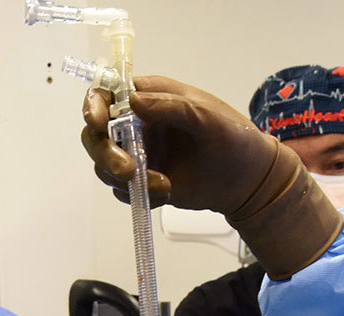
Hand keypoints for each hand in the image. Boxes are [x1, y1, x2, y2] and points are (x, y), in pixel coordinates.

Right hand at [81, 75, 342, 278]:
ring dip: (124, 178)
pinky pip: (123, 190)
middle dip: (105, 153)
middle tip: (127, 170)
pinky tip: (167, 193)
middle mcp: (137, 124)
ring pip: (104, 165)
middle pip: (95, 134)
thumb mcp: (207, 116)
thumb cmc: (234, 138)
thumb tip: (132, 101)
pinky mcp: (144, 181)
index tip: (98, 123)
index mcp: (151, 98)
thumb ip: (172, 106)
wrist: (249, 180)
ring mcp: (138, 154)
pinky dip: (139, 194)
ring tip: (164, 185)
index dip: (94, 105)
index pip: (106, 93)